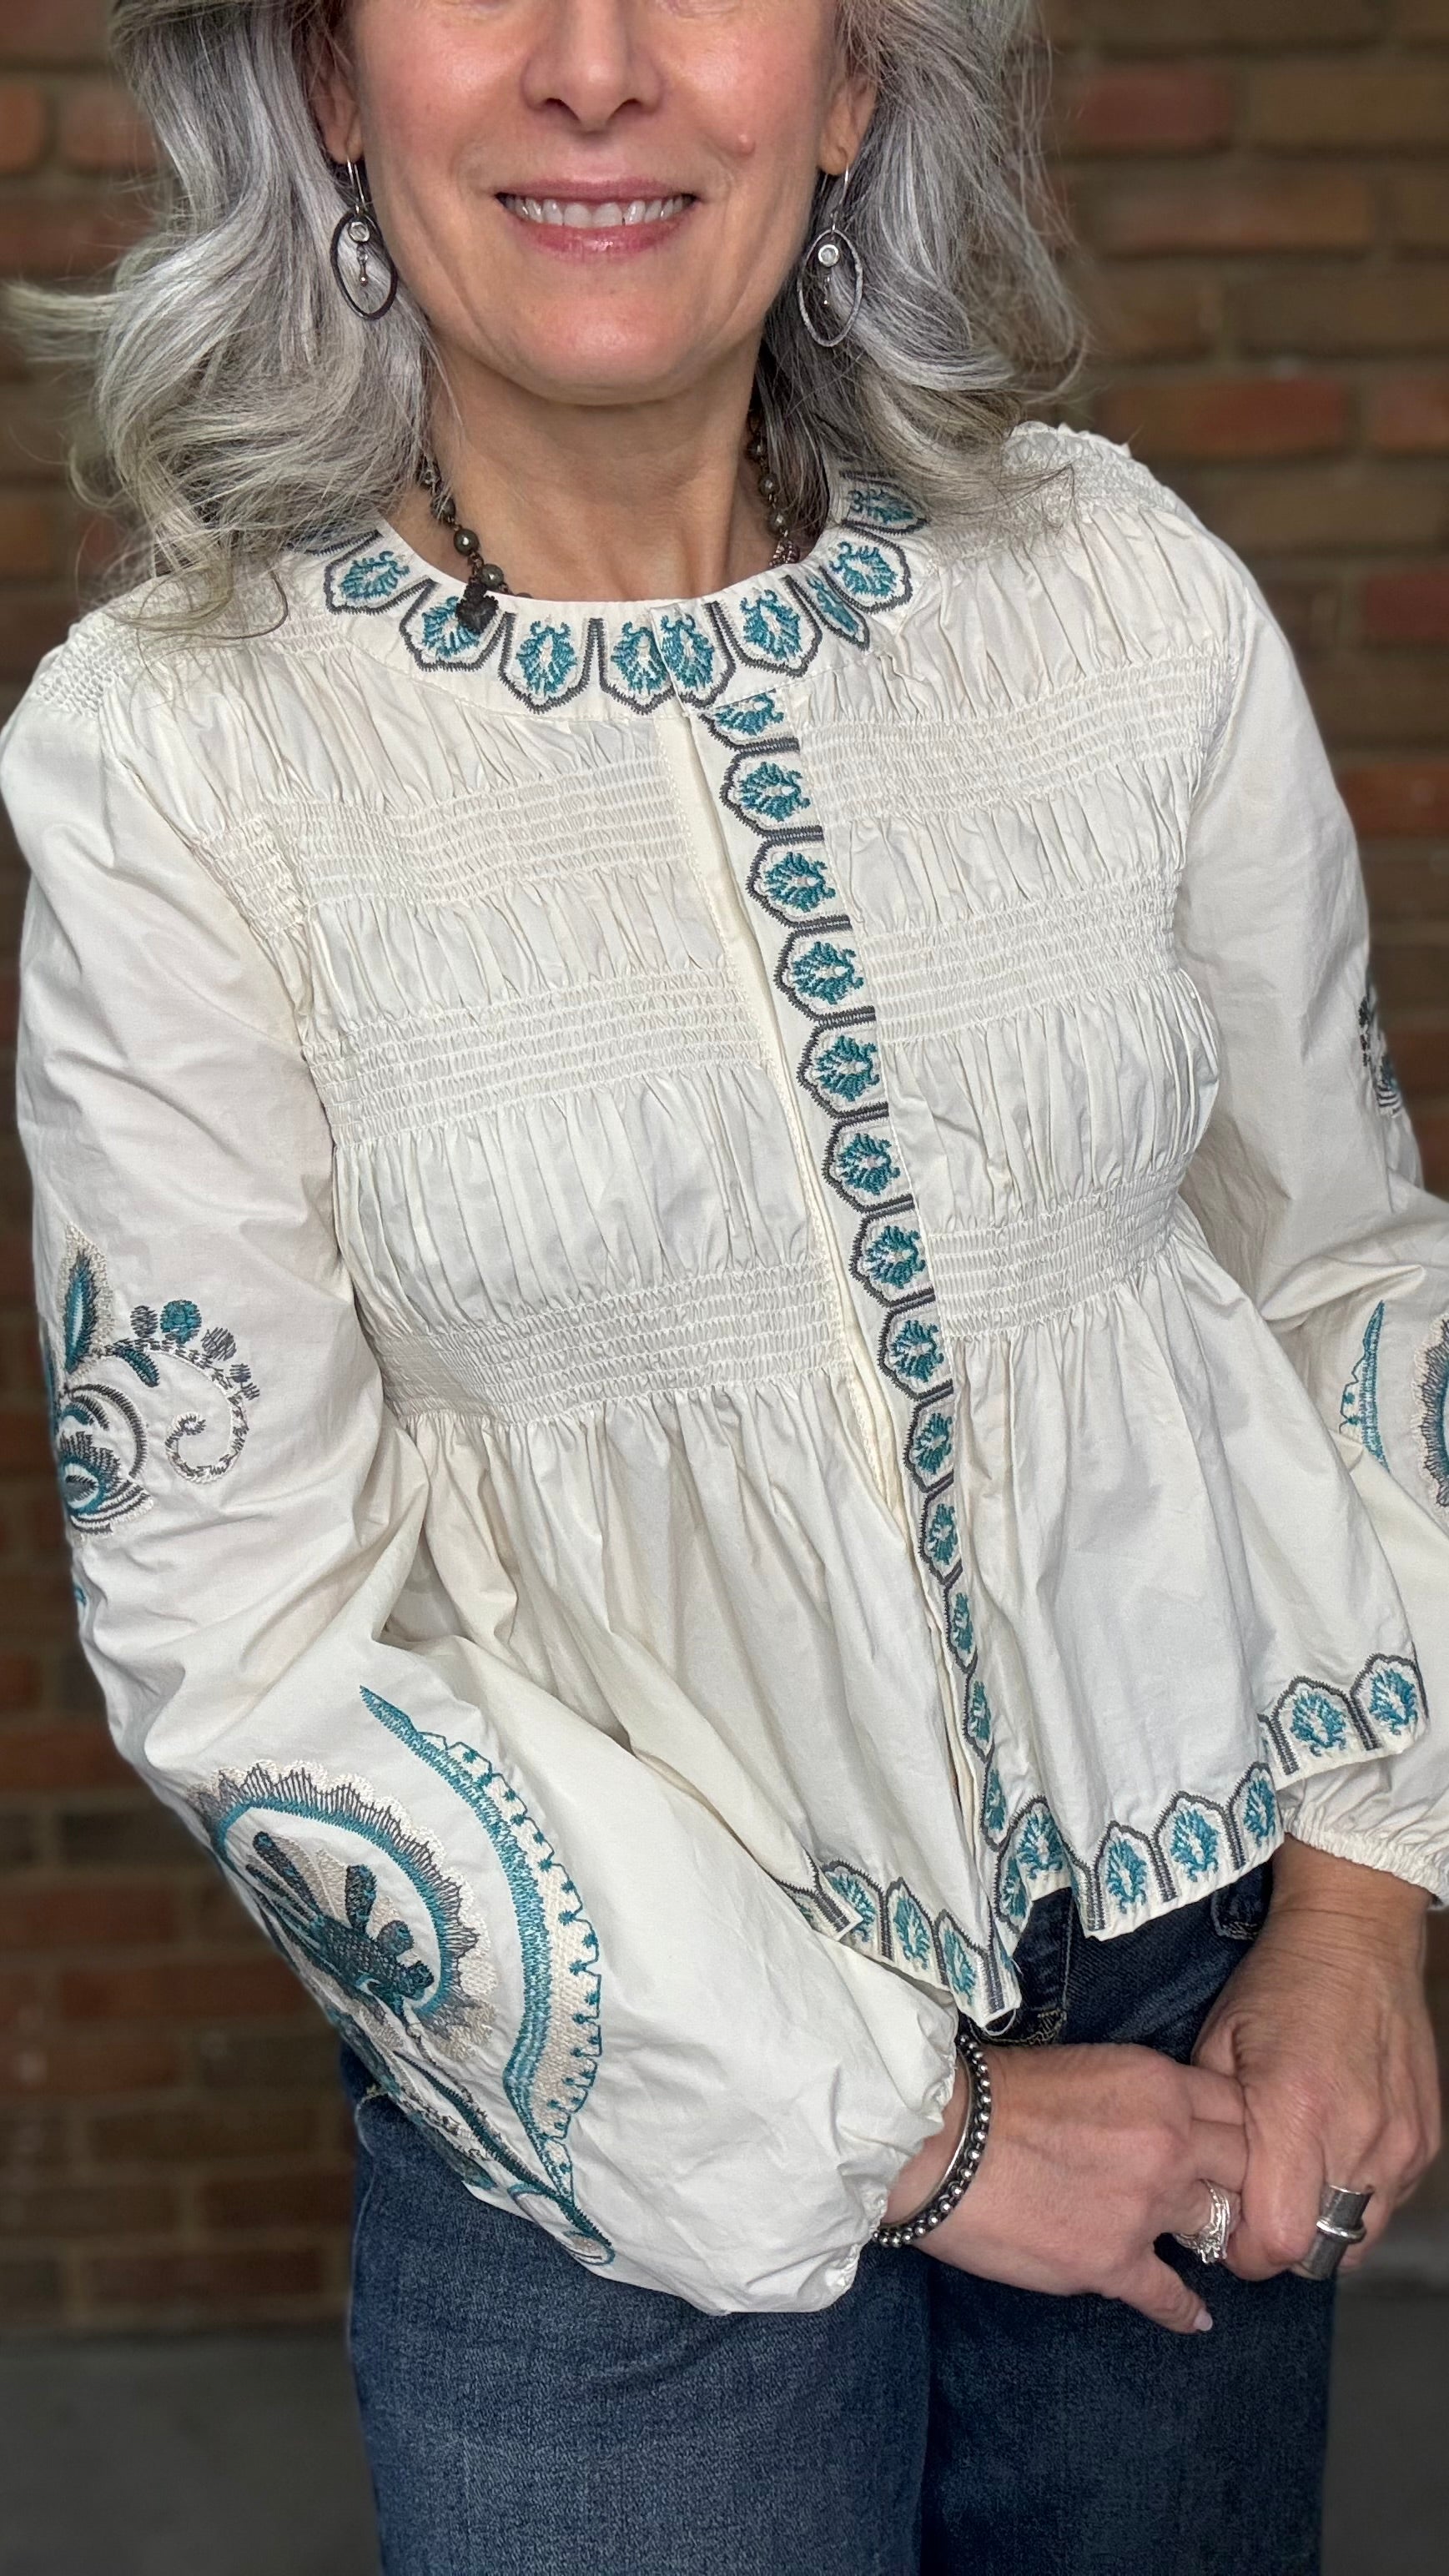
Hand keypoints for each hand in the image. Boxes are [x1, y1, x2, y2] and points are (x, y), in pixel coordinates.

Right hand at [886, 2041, 1247, 2333]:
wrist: (936, 2140)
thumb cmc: (992, 2095)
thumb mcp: (1085, 2066)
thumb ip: (1139, 2097)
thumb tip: (1159, 2124)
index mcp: (1159, 2085)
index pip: (1239, 2109)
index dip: (1241, 2130)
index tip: (1233, 2148)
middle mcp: (1168, 2143)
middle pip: (1247, 2168)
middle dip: (1242, 2182)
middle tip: (1231, 2197)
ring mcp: (1146, 2207)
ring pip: (1218, 2229)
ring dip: (1211, 2237)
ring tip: (1206, 2247)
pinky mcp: (1113, 2263)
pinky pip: (1171, 2296)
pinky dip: (1184, 2310)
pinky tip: (1194, 2317)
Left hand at [1192, 1838, 1440, 2279]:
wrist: (1355, 1938)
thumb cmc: (1278, 1984)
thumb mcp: (1217, 2043)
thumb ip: (1211, 2125)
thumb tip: (1203, 2188)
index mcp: (1295, 2111)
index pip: (1279, 2240)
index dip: (1246, 2250)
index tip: (1226, 2229)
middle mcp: (1358, 2135)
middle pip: (1319, 2250)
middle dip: (1279, 2242)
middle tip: (1255, 2205)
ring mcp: (1400, 2141)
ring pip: (1358, 2235)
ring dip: (1320, 2223)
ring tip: (1293, 2179)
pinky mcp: (1425, 2139)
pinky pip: (1387, 2203)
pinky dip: (1355, 2196)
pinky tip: (1331, 2154)